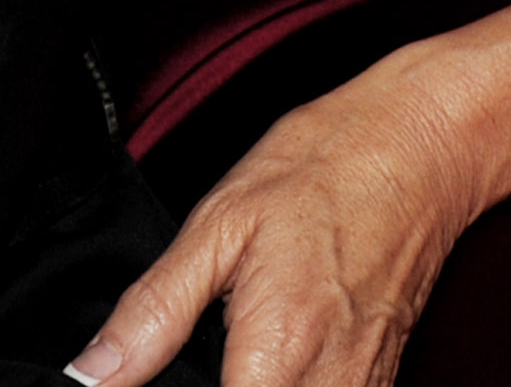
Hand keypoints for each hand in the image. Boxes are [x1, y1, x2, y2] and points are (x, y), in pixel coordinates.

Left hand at [71, 34, 510, 386]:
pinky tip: (270, 358)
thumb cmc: (323, 168)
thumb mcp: (220, 222)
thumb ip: (154, 309)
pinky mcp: (381, 384)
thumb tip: (93, 371)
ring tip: (236, 353)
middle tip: (209, 351)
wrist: (417, 147)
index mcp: (277, 351)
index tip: (153, 381)